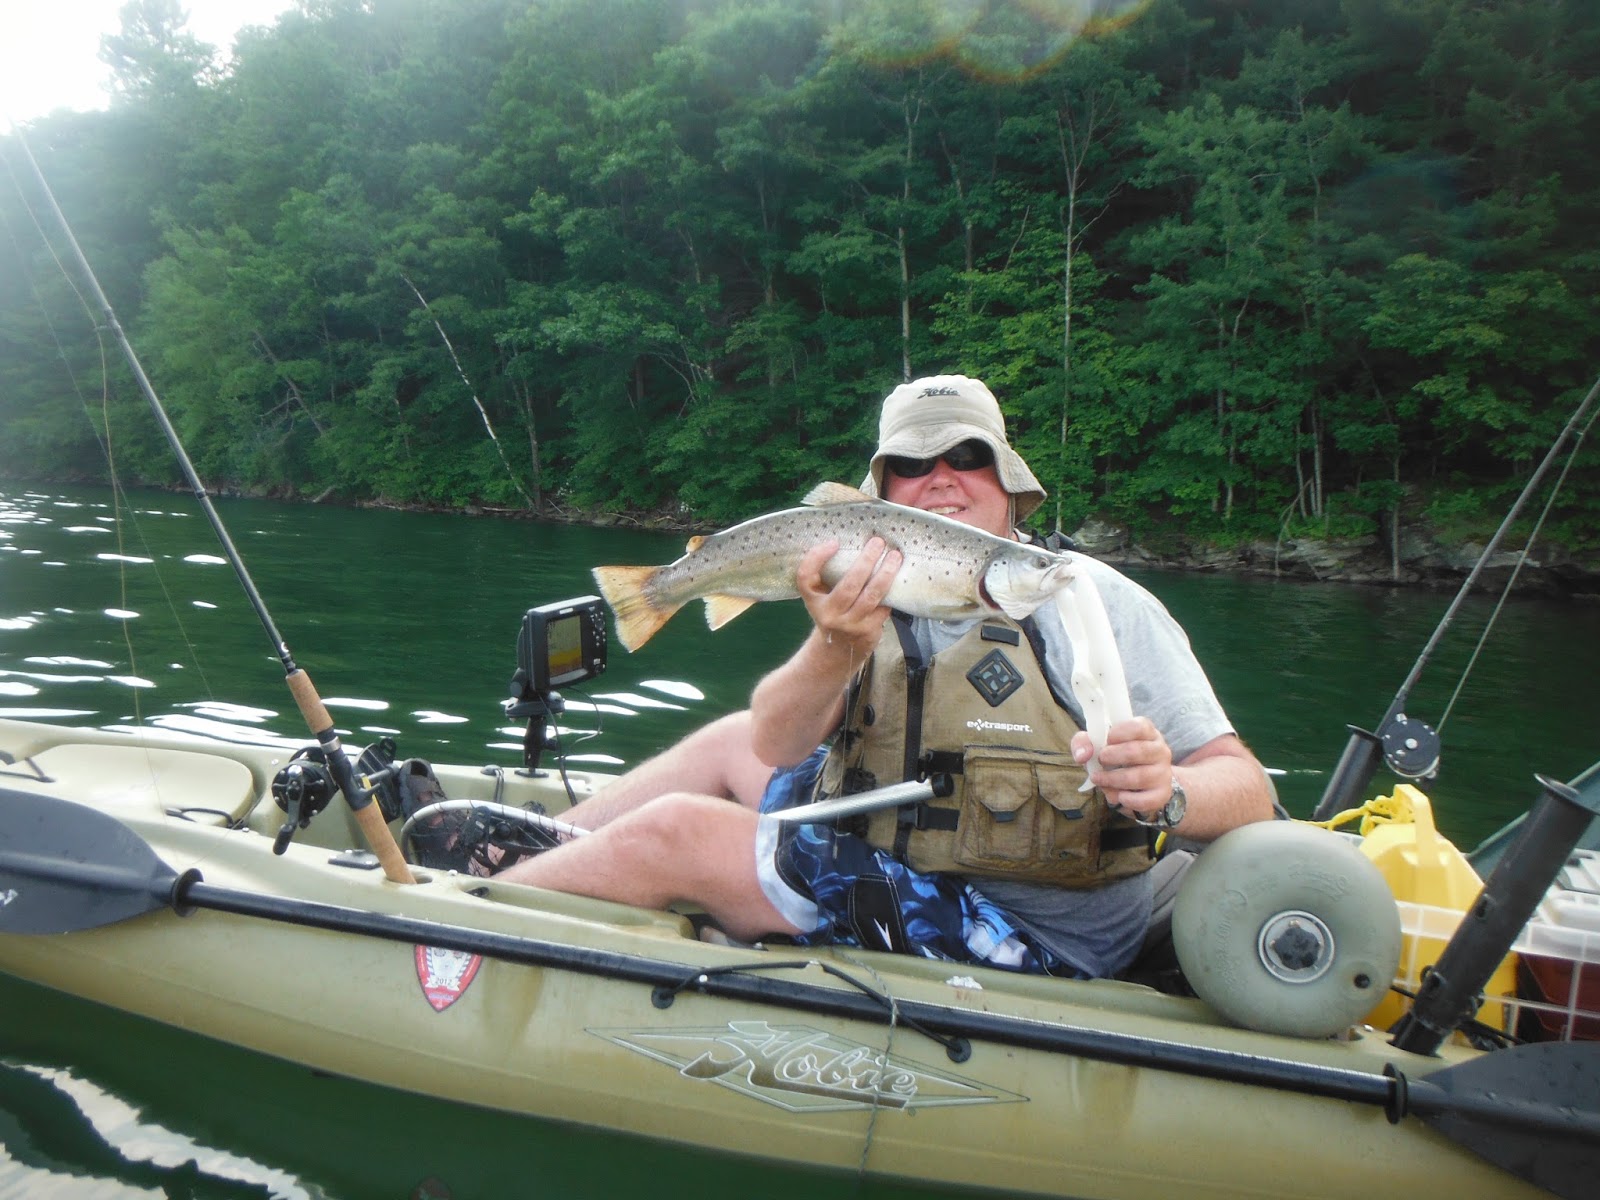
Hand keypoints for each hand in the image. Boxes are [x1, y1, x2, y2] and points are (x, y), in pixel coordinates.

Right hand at [796, 537, 900, 657]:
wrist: (837, 650)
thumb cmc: (832, 611)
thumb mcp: (821, 596)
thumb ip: (828, 574)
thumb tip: (854, 543)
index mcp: (812, 600)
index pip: (805, 577)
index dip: (817, 558)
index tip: (834, 542)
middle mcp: (828, 614)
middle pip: (848, 585)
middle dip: (866, 561)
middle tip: (878, 542)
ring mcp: (849, 625)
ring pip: (871, 596)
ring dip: (886, 574)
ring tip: (895, 557)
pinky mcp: (868, 632)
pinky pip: (883, 607)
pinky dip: (892, 591)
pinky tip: (900, 577)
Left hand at [1072, 717, 1173, 817]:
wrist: (1139, 783)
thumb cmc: (1115, 757)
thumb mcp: (1097, 744)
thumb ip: (1084, 742)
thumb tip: (1083, 755)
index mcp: (1147, 732)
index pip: (1139, 726)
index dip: (1119, 733)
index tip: (1106, 740)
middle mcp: (1160, 750)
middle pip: (1138, 751)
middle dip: (1112, 757)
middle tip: (1100, 760)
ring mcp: (1163, 773)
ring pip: (1140, 777)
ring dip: (1114, 780)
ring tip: (1099, 780)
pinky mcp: (1162, 794)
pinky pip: (1147, 800)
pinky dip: (1128, 800)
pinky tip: (1117, 796)